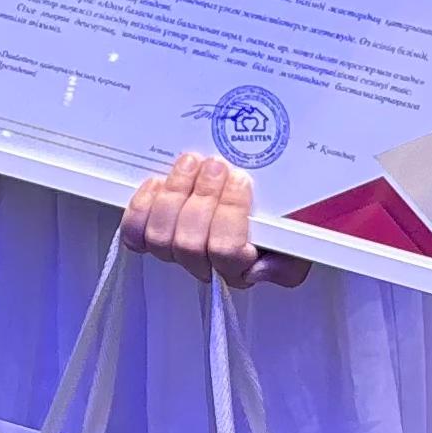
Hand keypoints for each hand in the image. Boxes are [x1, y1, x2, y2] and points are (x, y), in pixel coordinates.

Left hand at [119, 150, 311, 290]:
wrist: (256, 198)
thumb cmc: (276, 218)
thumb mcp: (297, 240)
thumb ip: (288, 261)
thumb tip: (258, 268)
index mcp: (242, 268)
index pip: (227, 252)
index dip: (230, 213)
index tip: (241, 179)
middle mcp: (206, 266)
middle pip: (190, 244)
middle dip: (203, 197)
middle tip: (215, 165)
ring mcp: (176, 252)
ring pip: (161, 238)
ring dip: (175, 194)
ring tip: (190, 164)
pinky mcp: (150, 235)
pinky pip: (134, 234)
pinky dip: (142, 207)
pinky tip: (158, 183)